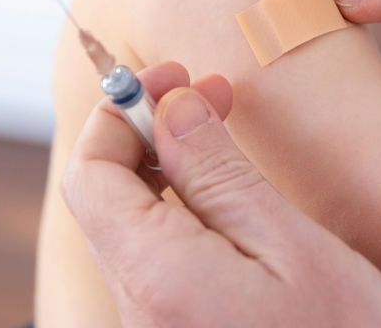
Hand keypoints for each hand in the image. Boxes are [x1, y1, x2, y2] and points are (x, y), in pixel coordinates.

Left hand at [61, 62, 380, 327]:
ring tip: (221, 136)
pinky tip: (226, 197)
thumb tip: (172, 109)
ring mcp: (154, 326)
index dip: (121, 113)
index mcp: (157, 277)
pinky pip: (156, 259)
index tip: (169, 78)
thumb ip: (219, 175)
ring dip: (167, 169)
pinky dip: (181, 212)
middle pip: (106, 196)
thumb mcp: (290, 245)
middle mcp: (138, 308)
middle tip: (207, 95)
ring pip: (131, 226)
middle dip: (148, 132)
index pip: (90, 173)